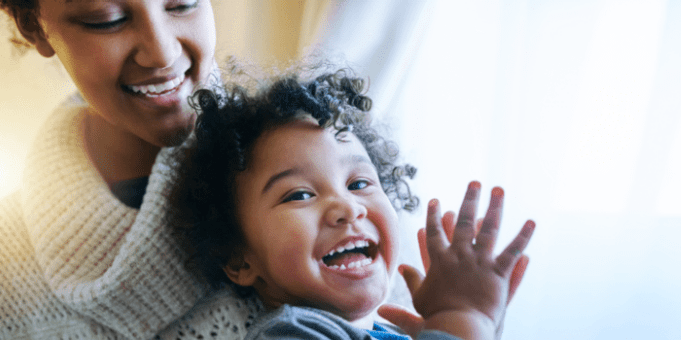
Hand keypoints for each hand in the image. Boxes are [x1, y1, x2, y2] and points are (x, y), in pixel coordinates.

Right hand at [380, 182, 534, 339]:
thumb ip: (413, 280)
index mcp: (440, 260)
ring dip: (494, 207)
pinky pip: (512, 251)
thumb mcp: (421, 297)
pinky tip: (531, 221)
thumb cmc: (436, 315)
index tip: (435, 200)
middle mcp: (460, 255)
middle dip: (469, 199)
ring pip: (488, 229)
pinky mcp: (498, 273)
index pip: (435, 232)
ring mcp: (480, 261)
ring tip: (498, 189)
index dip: (434, 215)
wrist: (458, 326)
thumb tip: (402, 268)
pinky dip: (523, 236)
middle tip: (474, 182)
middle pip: (463, 221)